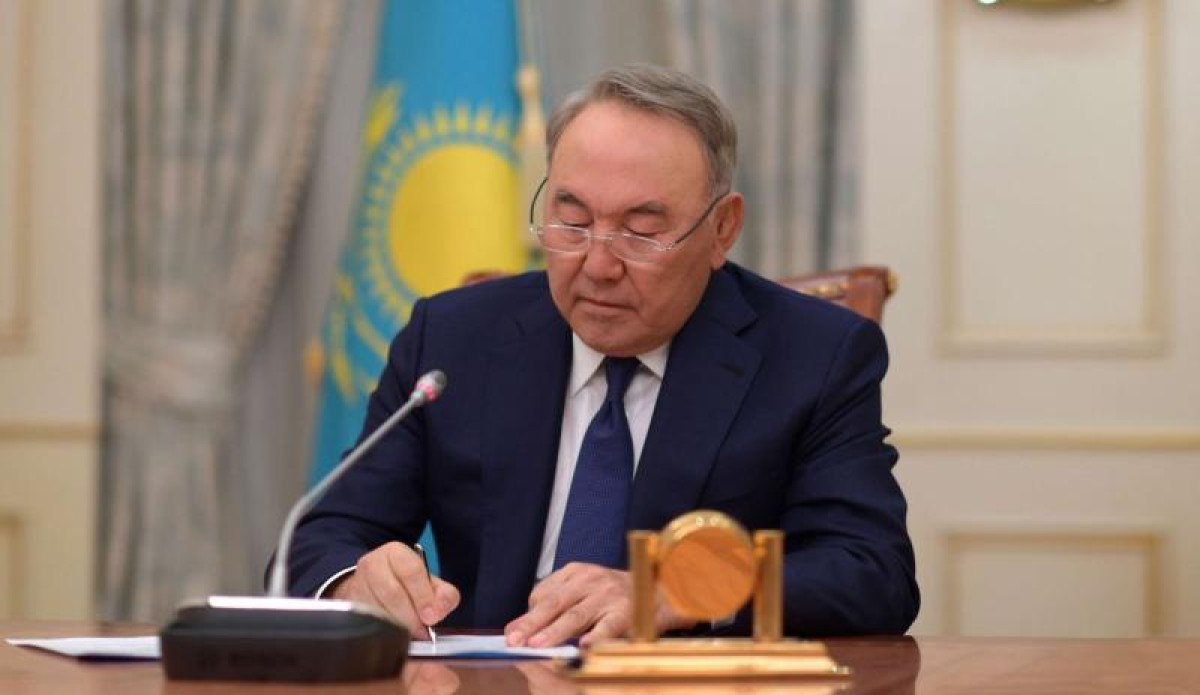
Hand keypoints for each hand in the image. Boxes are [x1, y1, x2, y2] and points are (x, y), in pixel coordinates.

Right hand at [328, 541, 459, 639]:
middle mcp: (372, 564)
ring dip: (396, 626)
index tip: (431, 617)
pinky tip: (391, 636)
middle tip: (421, 631)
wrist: (373, 586)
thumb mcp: (429, 584)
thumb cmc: (404, 585)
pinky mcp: (347, 605)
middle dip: (410, 616)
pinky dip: (381, 632)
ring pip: (376, 610)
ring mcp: (356, 585)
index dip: (423, 596)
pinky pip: (363, 622)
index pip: (411, 571)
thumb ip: (444, 595)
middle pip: (392, 593)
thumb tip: (439, 610)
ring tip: (408, 635)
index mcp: (395, 553)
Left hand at [503, 562, 695, 647]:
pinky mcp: (625, 612)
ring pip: (576, 616)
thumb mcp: (584, 590)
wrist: (658, 593)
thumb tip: (520, 629)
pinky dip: (594, 638)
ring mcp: (608, 595)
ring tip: (537, 645)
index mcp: (575, 573)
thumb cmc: (613, 596)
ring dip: (554, 632)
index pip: (544, 593)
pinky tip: (582, 649)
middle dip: (532, 623)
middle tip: (514, 640)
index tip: (511, 633)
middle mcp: (590, 580)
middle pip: (555, 603)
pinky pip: (607, 628)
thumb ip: (557, 605)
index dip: (528, 615)